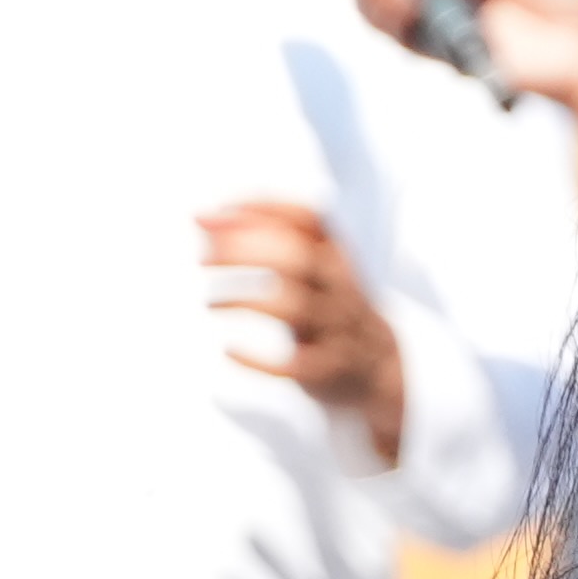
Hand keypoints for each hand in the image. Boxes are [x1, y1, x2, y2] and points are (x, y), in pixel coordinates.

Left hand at [201, 200, 406, 466]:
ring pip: (293, 307)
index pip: (308, 219)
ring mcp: (339, 329)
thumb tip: (202, 219)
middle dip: (243, 251)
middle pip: (298, 259)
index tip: (213, 214)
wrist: (375, 367)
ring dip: (243, 300)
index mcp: (338, 255)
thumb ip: (267, 238)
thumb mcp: (312, 268)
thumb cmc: (325, 306)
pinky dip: (256, 358)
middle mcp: (343, 287)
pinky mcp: (328, 369)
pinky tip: (229, 350)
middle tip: (202, 257)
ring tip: (210, 302)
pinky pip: (292, 363)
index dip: (262, 210)